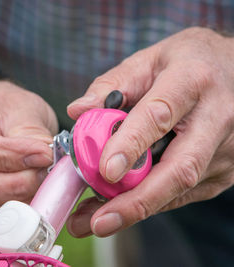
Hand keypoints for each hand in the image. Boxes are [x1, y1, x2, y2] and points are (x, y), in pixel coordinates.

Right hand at [0, 81, 57, 234]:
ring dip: (12, 206)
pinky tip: (27, 204)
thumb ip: (29, 133)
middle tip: (46, 175)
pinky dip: (5, 220)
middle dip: (13, 186)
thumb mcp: (16, 105)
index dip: (10, 157)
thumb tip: (46, 162)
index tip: (44, 155)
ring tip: (40, 189)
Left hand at [66, 27, 233, 237]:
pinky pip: (182, 193)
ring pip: (178, 188)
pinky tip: (120, 208)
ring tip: (94, 220)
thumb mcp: (150, 59)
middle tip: (98, 222)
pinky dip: (149, 203)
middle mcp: (217, 119)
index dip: (131, 146)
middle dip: (136, 201)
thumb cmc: (190, 62)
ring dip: (134, 208)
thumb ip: (111, 84)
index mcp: (192, 81)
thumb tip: (77, 111)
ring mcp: (226, 150)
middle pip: (179, 169)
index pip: (159, 116)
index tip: (105, 171)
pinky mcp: (224, 171)